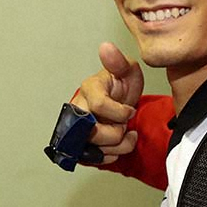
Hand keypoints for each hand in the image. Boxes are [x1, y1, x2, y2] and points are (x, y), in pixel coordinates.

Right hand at [71, 42, 143, 164]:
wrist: (120, 105)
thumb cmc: (121, 86)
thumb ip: (118, 62)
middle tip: (124, 124)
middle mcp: (77, 110)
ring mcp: (76, 129)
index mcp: (88, 91)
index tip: (130, 110)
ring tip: (125, 134)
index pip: (99, 106)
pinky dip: (109, 157)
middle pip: (94, 133)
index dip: (119, 112)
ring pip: (94, 149)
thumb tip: (106, 47)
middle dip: (116, 133)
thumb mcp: (126, 71)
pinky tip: (117, 147)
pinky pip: (91, 159)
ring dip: (117, 146)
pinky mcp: (79, 146)